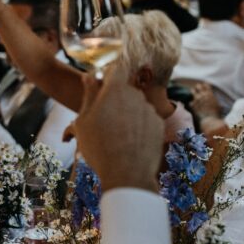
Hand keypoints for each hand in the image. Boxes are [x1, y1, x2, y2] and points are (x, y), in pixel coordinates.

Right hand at [73, 65, 162, 192]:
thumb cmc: (99, 146)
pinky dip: (139, 126)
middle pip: (125, 89)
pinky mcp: (159, 125)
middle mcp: (136, 95)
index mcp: (115, 90)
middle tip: (104, 119)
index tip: (103, 86)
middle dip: (116, 98)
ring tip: (116, 136)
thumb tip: (89, 76)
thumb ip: (89, 94)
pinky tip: (129, 142)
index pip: (116, 69)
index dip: (109, 75)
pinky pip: (146, 119)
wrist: (127, 174)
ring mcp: (149, 110)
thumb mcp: (84, 120)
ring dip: (127, 113)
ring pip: (136, 105)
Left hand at [190, 82, 221, 121]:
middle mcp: (202, 95)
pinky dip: (192, 103)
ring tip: (194, 94)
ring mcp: (196, 99)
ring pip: (192, 91)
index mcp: (210, 94)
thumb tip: (221, 106)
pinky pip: (190, 101)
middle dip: (198, 87)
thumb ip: (218, 104)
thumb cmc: (216, 115)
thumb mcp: (219, 107)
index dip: (205, 85)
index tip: (204, 85)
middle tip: (198, 89)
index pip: (206, 85)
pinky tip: (193, 106)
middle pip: (198, 86)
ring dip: (193, 92)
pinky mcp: (192, 104)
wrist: (210, 121)